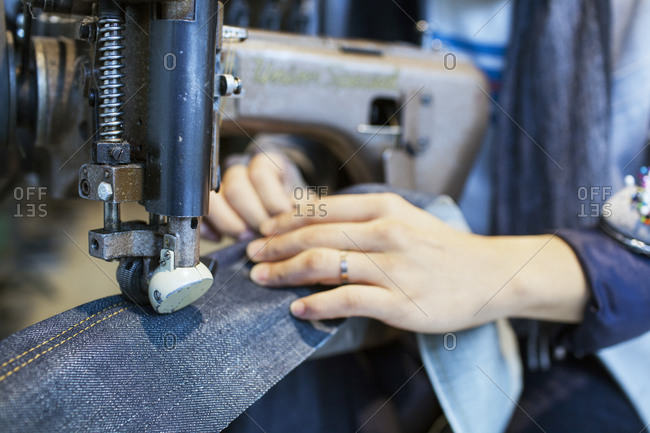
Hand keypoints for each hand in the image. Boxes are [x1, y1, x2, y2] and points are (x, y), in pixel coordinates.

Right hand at [204, 152, 295, 240]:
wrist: (282, 219)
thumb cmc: (293, 211)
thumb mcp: (303, 203)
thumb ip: (300, 205)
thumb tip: (293, 212)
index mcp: (266, 166)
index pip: (260, 173)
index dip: (272, 199)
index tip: (283, 217)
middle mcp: (240, 173)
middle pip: (236, 187)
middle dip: (251, 215)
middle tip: (263, 233)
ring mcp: (221, 190)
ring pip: (214, 198)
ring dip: (229, 222)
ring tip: (244, 237)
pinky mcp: (208, 208)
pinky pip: (198, 213)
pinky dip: (207, 228)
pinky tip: (220, 239)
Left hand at [246, 193, 588, 332]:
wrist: (489, 275)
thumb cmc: (443, 248)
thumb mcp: (406, 218)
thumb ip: (365, 218)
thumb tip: (317, 221)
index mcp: (385, 207)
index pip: (321, 208)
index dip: (285, 219)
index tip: (265, 229)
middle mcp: (386, 232)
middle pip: (315, 234)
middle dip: (275, 245)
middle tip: (252, 253)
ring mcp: (393, 267)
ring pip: (324, 264)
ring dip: (285, 272)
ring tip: (263, 278)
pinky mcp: (399, 301)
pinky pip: (347, 301)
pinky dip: (316, 305)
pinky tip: (298, 309)